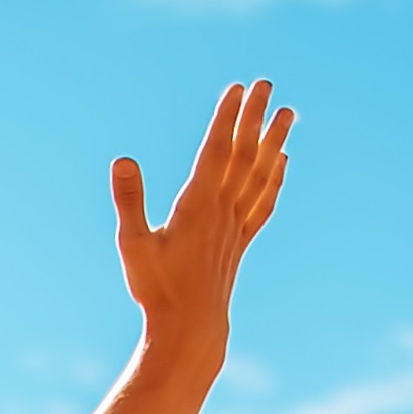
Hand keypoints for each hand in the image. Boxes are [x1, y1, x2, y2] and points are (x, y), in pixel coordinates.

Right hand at [113, 81, 295, 344]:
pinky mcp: (240, 242)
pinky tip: (283, 161)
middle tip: (266, 83)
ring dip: (275, 141)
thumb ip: (129, 201)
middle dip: (254, 117)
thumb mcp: (132, 245)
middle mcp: (223, 210)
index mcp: (198, 205)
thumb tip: (123, 160)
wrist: (190, 330)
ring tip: (289, 112)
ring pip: (261, 174)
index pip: (216, 151)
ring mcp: (236, 226)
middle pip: (244, 154)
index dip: (227, 118)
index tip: (238, 88)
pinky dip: (276, 179)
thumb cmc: (157, 289)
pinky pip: (264, 202)